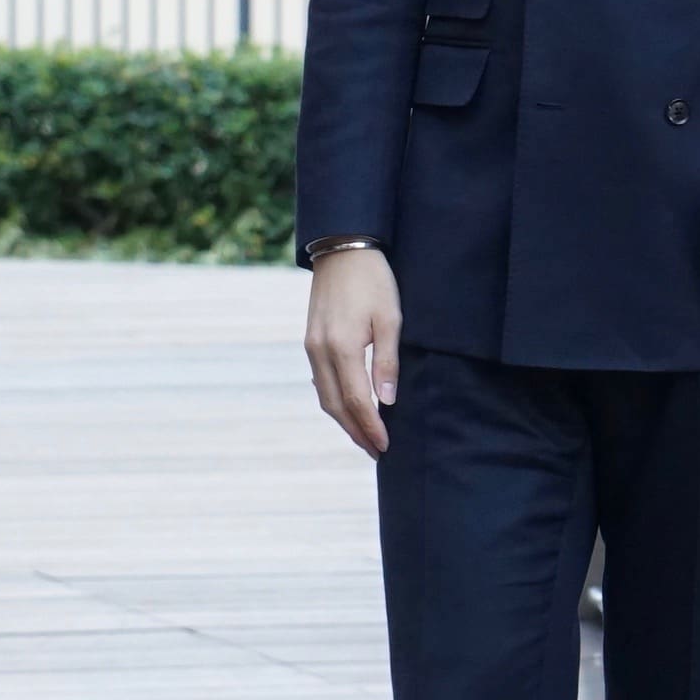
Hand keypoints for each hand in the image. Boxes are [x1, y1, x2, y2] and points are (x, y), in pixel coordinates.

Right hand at [304, 247, 400, 457]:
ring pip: (323, 396)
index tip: (385, 445)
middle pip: (335, 405)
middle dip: (356, 431)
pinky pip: (319, 381)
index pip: (356, 400)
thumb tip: (387, 400)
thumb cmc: (373, 281)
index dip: (370, 426)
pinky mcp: (310, 340)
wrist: (342, 249)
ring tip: (364, 437)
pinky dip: (333, 401)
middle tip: (376, 451)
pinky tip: (347, 409)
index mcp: (342, 346)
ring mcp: (311, 346)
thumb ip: (388, 361)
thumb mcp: (390, 318)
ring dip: (343, 420)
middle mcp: (320, 351)